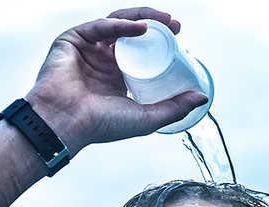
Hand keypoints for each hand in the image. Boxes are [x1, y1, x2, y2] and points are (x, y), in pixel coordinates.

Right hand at [24, 7, 208, 150]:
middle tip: (176, 26)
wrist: (66, 123)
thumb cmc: (101, 126)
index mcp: (117, 76)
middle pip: (131, 34)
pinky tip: (140, 27)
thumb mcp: (147, 117)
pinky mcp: (73, 40)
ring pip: (118, 24)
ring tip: (164, 21)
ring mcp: (88, 49)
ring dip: (142, 18)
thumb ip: (174, 108)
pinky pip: (101, 27)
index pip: (142, 51)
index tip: (180, 38)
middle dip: (155, 25)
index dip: (161, 42)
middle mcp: (103, 60)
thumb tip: (203, 97)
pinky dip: (121, 24)